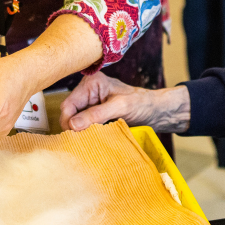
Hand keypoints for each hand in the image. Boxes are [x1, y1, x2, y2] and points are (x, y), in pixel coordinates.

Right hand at [60, 72, 190, 132]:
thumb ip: (96, 114)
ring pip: (75, 121)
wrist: (155, 111)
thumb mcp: (120, 108)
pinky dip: (87, 132)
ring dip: (81, 131)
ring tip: (90, 140)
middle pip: (69, 114)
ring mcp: (91, 103)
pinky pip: (84, 125)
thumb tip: (73, 125)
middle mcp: (88, 91)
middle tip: (83, 141)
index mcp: (91, 83)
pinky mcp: (95, 113)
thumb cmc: (141, 104)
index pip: (68, 105)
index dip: (68, 122)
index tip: (74, 137)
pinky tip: (94, 138)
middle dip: (74, 128)